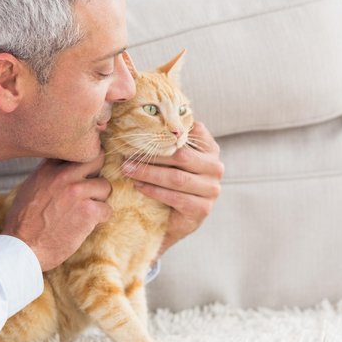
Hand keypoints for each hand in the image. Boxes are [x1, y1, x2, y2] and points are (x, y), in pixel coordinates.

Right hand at [1, 152, 111, 270]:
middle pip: (96, 159)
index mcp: (48, 169)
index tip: (83, 170)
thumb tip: (61, 169)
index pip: (74, 152)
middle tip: (93, 186)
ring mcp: (77, 192)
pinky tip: (88, 225)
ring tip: (87, 210)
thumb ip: (47, 176)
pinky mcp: (88, 211)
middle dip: (97, 172)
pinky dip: (100, 219)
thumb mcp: (29, 189)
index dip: (81, 161)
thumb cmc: (23, 223)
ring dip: (99, 199)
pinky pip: (107, 209)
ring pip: (105, 186)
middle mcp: (64, 176)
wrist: (22, 248)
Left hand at [123, 121, 222, 257]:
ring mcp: (212, 189)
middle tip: (126, 155)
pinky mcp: (203, 208)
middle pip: (181, 156)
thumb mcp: (170, 158)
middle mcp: (215, 166)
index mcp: (209, 147)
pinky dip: (154, 191)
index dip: (162, 132)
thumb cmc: (168, 182)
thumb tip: (139, 119)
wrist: (172, 221)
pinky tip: (139, 187)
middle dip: (151, 155)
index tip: (138, 131)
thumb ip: (166, 140)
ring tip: (128, 170)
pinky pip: (176, 197)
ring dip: (148, 173)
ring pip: (177, 177)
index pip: (188, 133)